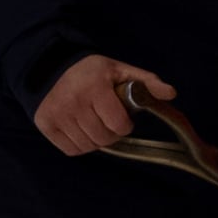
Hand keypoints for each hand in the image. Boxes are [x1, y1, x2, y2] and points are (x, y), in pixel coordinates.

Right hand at [35, 53, 175, 156]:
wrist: (51, 67)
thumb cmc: (92, 72)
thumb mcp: (120, 70)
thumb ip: (147, 82)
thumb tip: (171, 93)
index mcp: (95, 87)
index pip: (119, 125)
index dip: (124, 124)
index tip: (120, 115)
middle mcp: (73, 101)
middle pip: (104, 139)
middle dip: (111, 133)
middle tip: (107, 120)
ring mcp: (57, 114)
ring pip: (88, 147)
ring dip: (96, 140)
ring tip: (94, 123)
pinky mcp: (45, 124)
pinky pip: (71, 150)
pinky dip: (80, 145)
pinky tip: (81, 130)